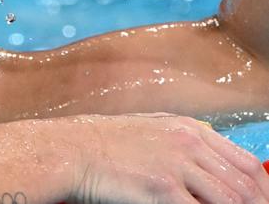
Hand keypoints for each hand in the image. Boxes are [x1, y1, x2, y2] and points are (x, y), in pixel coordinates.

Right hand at [63, 113, 268, 202]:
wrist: (72, 149)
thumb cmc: (104, 141)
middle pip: (244, 184)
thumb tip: (208, 157)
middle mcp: (188, 143)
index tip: (261, 203)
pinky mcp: (161, 188)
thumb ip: (182, 139)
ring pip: (230, 200)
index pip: (246, 162)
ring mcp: (176, 165)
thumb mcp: (150, 126)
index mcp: (188, 129)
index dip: (262, 189)